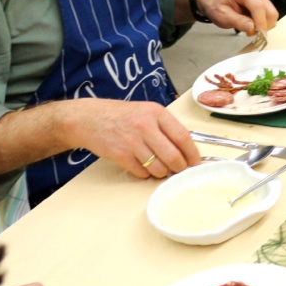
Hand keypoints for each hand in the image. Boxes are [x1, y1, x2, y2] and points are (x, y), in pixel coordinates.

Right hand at [61, 98, 200, 179]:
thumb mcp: (147, 112)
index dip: (192, 153)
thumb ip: (165, 127)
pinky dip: (145, 174)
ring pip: (158, 167)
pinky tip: (142, 166)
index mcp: (157, 113)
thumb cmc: (122, 116)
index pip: (183, 136)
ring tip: (160, 168)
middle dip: (180, 167)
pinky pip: (141, 172)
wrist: (89, 118)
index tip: (196, 162)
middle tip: (181, 170)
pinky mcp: (120, 155)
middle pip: (173, 156)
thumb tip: (186, 148)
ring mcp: (132, 142)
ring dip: (162, 173)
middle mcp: (146, 126)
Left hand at [198, 0, 277, 34]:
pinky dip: (264, 24)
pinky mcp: (263, 3)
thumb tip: (253, 29)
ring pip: (272, 14)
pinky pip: (269, 16)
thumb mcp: (223, 16)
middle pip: (270, 11)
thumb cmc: (217, 7)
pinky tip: (253, 25)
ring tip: (250, 29)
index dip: (261, 22)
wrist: (215, 2)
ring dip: (265, 25)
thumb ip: (238, 22)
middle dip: (264, 25)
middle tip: (251, 33)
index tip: (260, 35)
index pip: (258, 6)